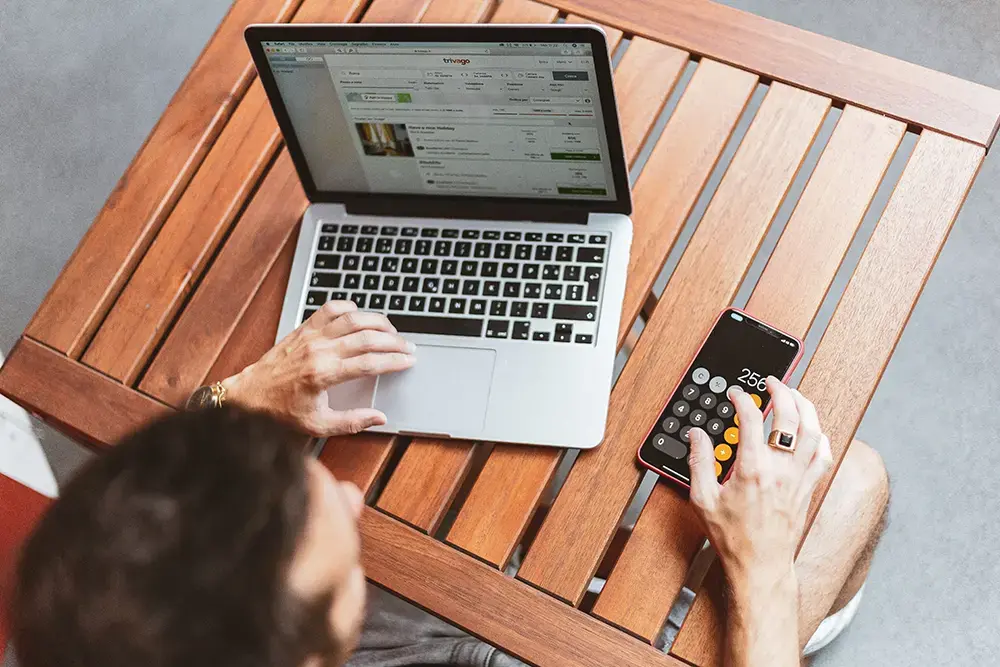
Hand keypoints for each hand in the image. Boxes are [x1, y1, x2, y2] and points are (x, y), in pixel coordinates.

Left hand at [222, 301, 414, 436]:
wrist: (249, 395)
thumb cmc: (280, 411)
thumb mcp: (318, 425)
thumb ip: (352, 422)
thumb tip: (378, 417)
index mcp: (323, 375)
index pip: (369, 363)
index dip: (394, 361)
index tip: (408, 361)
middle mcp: (318, 350)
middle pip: (367, 337)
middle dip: (393, 341)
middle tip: (408, 346)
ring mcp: (311, 336)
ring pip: (352, 318)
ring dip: (376, 321)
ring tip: (391, 330)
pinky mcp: (303, 329)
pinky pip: (330, 309)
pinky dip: (348, 307)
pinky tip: (359, 315)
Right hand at [688, 377, 832, 586]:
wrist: (760, 565)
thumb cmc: (733, 537)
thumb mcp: (703, 499)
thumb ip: (699, 462)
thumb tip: (697, 436)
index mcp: (753, 469)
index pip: (751, 419)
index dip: (743, 399)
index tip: (736, 395)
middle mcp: (781, 469)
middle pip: (789, 417)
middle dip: (781, 391)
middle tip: (772, 382)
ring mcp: (799, 477)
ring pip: (814, 431)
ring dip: (806, 408)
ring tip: (796, 396)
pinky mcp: (808, 487)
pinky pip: (824, 456)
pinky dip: (821, 437)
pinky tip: (813, 430)